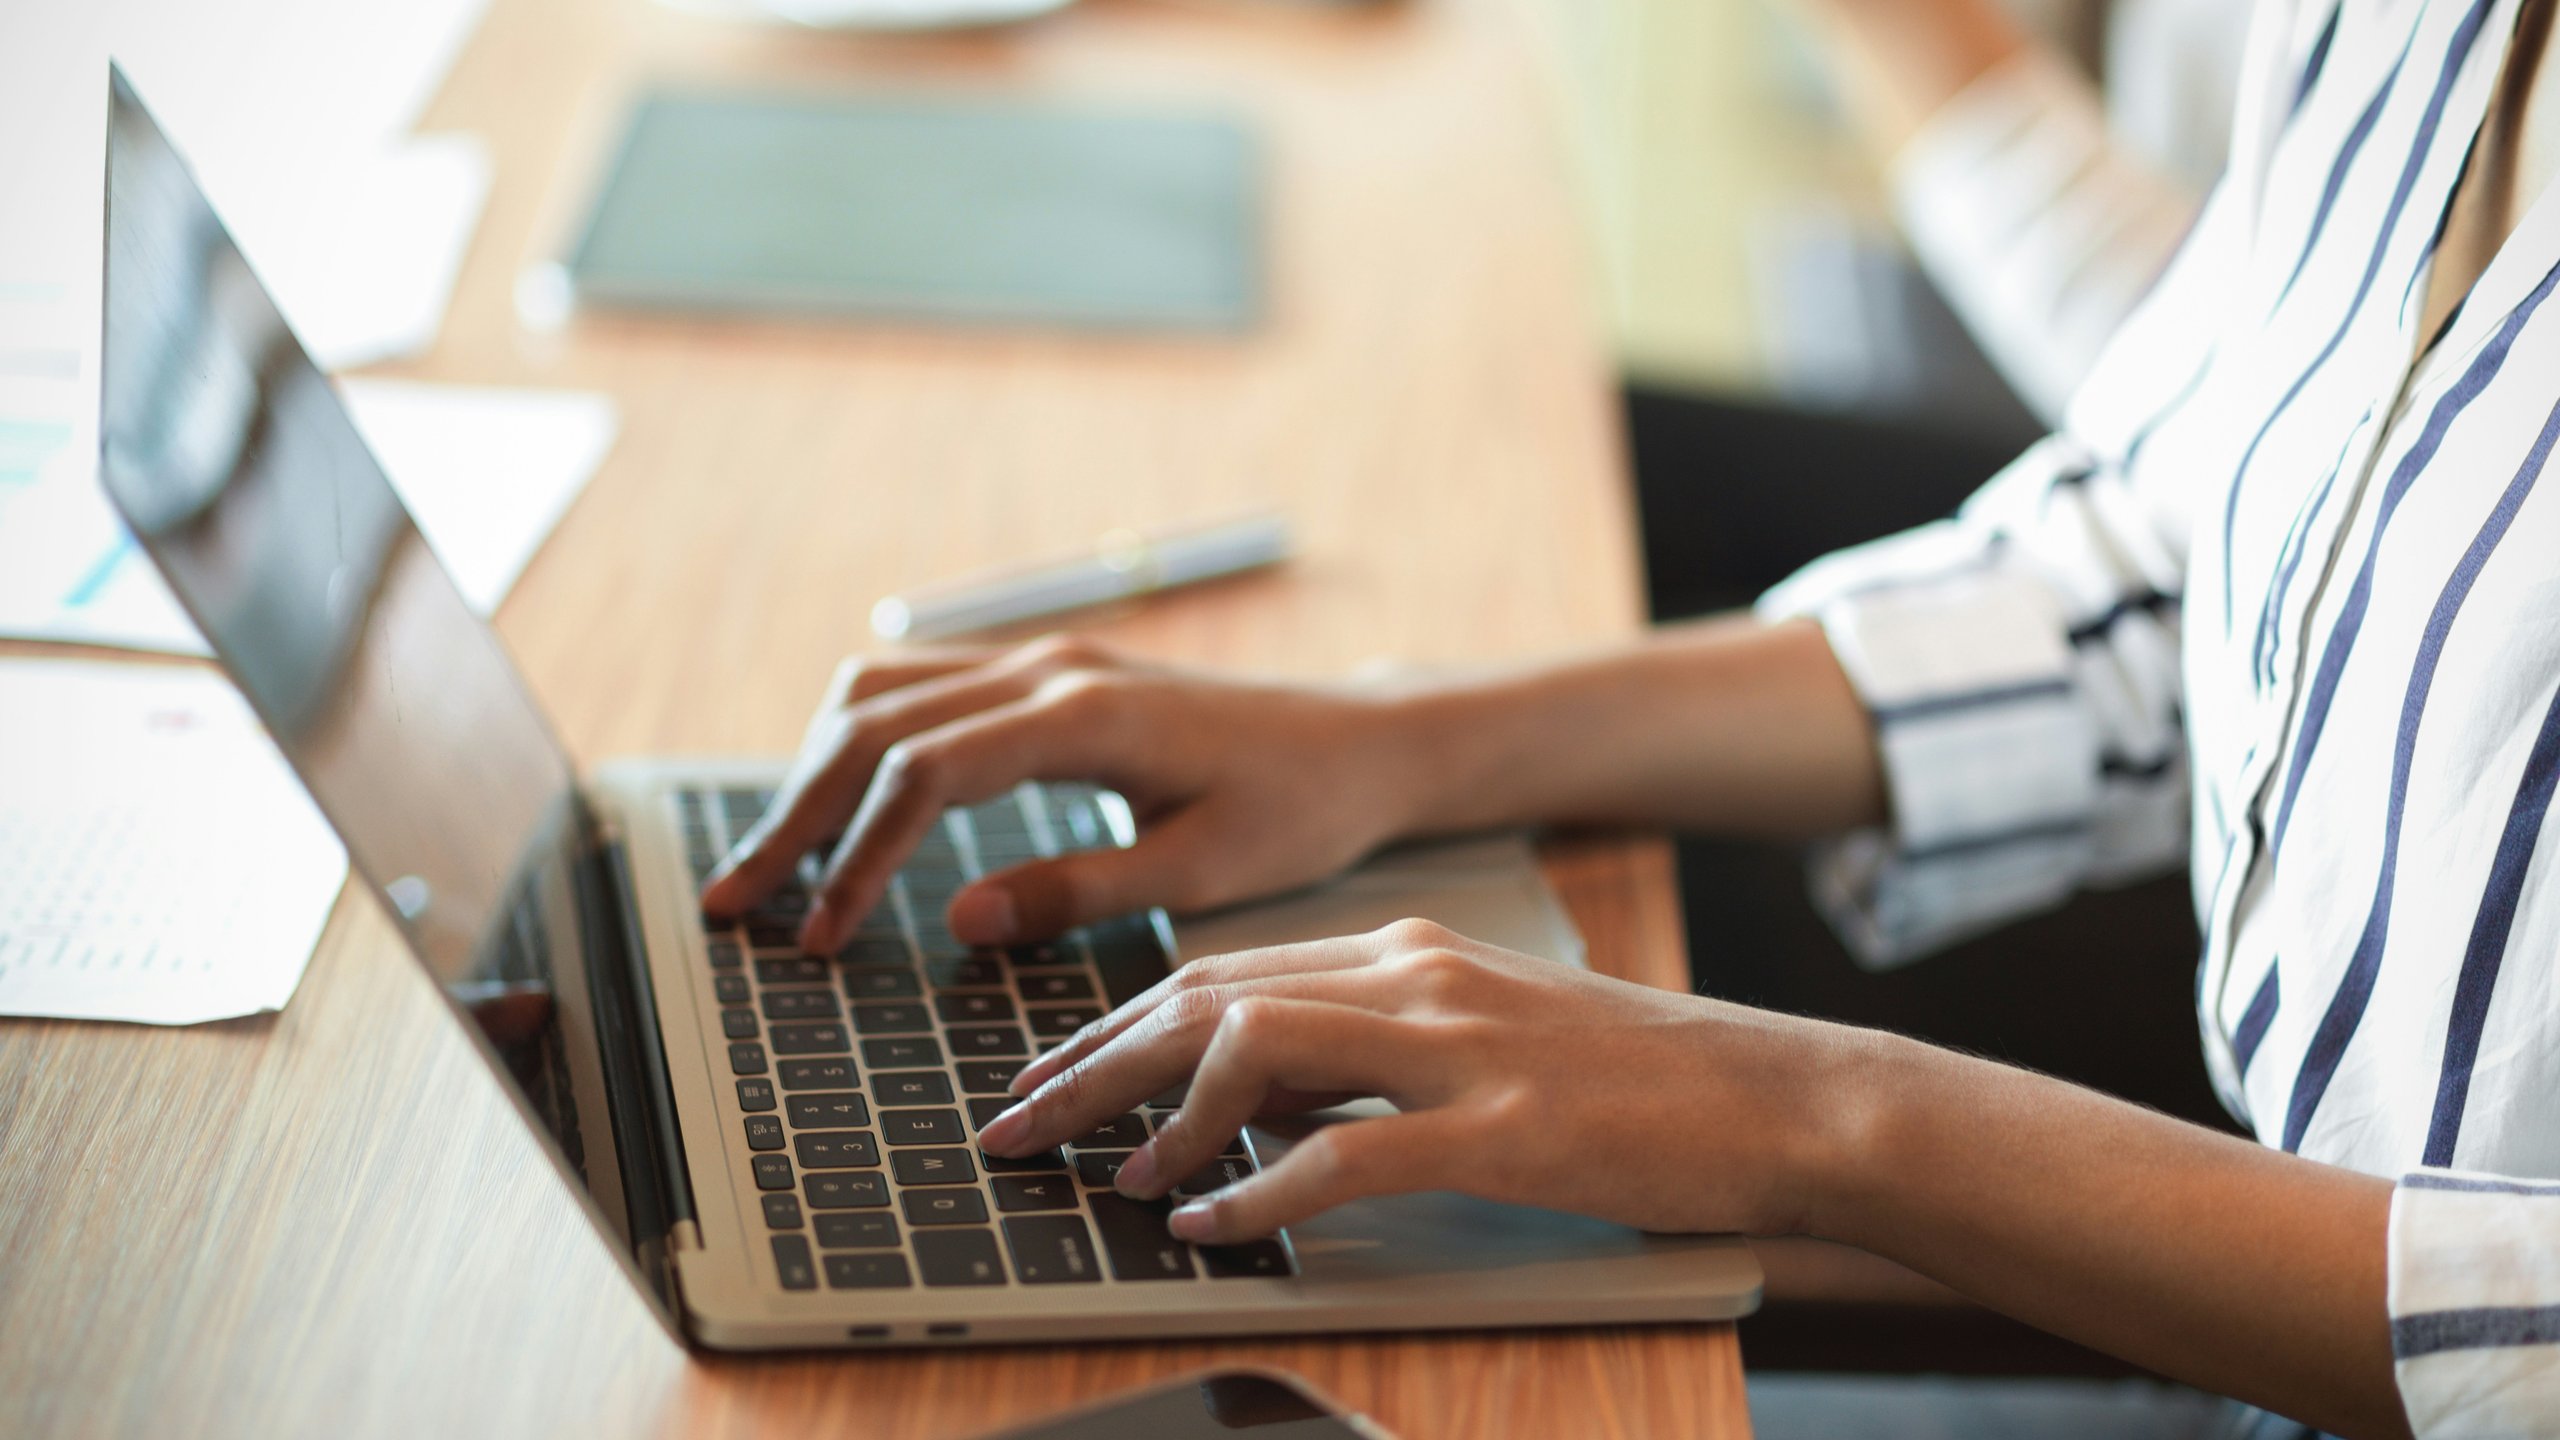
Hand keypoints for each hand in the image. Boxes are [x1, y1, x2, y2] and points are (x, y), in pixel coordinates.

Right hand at [697, 636, 1434, 953]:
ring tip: (770, 863)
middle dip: (797, 817)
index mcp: (1087, 718)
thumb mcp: (1200, 871)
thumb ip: (1076, 894)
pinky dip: (860, 742)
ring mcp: (1042, 658)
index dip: (856, 857)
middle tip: (738, 905)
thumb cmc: (1298, 810)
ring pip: (881, 692)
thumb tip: (952, 919)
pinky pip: (920, 687)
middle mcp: (1049, 669)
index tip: (818, 938)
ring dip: (814, 772)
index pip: (925, 774)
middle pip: (874, 725)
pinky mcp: (1044, 671)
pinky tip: (840, 806)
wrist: (1358, 742)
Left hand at [975, 919, 1855, 1243]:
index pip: (1217, 974)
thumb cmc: (1632, 1083)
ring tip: (1110, 1178)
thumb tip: (1248, 1113)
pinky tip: (1210, 1225)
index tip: (1041, 1078)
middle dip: (1091, 1065)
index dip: (1111, 1029)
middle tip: (1010, 1126)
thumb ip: (1364, 1062)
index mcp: (1407, 952)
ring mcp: (1459, 1048)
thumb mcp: (1479, 1041)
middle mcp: (1416, 977)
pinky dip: (1262, 1192)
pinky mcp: (1504, 1128)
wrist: (1778, 1095)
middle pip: (1207, 1000)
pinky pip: (1348, 1156)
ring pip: (1258, 1052)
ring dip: (1162, 1119)